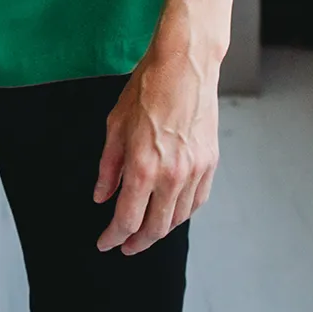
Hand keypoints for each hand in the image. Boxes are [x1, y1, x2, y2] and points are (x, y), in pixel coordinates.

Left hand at [93, 41, 219, 252]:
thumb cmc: (148, 89)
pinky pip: (196, 201)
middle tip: (124, 245)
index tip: (105, 242)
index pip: (127, 219)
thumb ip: (108, 167)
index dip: (113, 237)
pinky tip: (171, 212)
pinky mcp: (210, 163)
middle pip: (155, 227)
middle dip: (136, 242)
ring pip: (178, 218)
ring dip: (160, 230)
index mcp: (143, 166)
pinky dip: (182, 213)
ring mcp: (194, 170)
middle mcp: (172, 174)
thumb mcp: (115, 126)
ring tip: (146, 231)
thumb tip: (102, 195)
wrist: (185, 66)